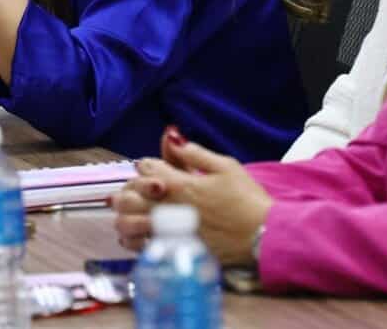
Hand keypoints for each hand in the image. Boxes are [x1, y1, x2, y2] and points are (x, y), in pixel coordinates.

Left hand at [112, 129, 272, 264]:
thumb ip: (195, 152)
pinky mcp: (175, 250)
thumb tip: (172, 136)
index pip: (146, 169)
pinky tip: (133, 235)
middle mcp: (170, 207)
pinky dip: (132, 239)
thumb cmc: (247, 199)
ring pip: (130, 223)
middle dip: (128, 189)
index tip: (148, 167)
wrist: (262, 236)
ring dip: (124, 215)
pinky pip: (141, 246)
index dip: (145, 166)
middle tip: (131, 189)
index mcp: (181, 184)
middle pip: (131, 196)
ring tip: (125, 212)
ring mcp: (170, 231)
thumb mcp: (226, 166)